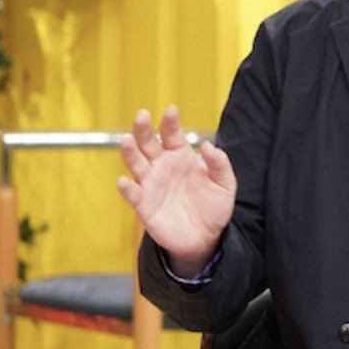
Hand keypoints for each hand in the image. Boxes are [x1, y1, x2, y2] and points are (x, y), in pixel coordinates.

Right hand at [116, 105, 235, 276]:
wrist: (205, 239)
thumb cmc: (214, 207)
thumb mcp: (225, 184)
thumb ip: (219, 163)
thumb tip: (207, 145)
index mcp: (181, 156)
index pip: (172, 134)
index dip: (170, 122)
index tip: (171, 110)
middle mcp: (162, 166)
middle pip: (148, 143)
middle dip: (143, 129)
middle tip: (142, 115)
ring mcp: (151, 184)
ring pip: (136, 164)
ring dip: (130, 152)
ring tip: (127, 140)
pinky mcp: (144, 205)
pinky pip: (132, 194)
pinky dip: (126, 188)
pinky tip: (123, 180)